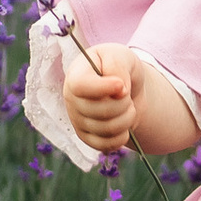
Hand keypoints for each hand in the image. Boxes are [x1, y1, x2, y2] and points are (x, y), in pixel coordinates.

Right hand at [62, 39, 142, 155]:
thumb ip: (117, 66)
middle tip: (128, 94)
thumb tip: (119, 90)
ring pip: (106, 129)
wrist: (126, 87)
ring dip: (127, 118)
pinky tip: (124, 124)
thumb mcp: (121, 55)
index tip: (122, 86)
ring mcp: (77, 120)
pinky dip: (122, 136)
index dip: (103, 88)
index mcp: (76, 74)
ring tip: (128, 107)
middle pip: (99, 110)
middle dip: (124, 103)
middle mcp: (71, 98)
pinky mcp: (86, 137)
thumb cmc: (120, 67)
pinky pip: (106, 145)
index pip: (80, 86)